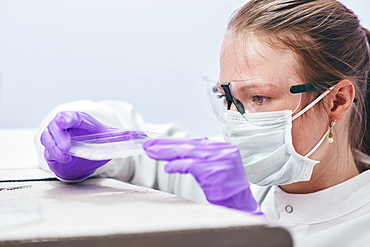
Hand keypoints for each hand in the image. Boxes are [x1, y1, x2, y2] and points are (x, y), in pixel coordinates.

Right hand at [40, 111, 146, 180]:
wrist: (84, 147)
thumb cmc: (95, 137)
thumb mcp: (110, 137)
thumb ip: (124, 136)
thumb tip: (143, 136)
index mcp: (79, 120)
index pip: (69, 116)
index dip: (66, 118)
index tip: (64, 121)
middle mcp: (64, 127)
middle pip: (54, 128)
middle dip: (58, 138)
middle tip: (66, 150)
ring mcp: (55, 138)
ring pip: (47, 139)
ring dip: (54, 148)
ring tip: (64, 157)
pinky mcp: (50, 149)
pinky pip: (46, 151)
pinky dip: (52, 156)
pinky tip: (60, 161)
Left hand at [143, 138, 262, 215]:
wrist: (241, 206)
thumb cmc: (227, 189)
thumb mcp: (215, 167)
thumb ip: (201, 157)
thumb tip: (177, 152)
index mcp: (223, 148)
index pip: (194, 142)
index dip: (174, 142)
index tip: (158, 143)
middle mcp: (223, 150)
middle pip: (189, 145)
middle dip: (166, 145)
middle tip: (149, 145)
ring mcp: (220, 160)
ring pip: (188, 152)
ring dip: (167, 153)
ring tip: (152, 152)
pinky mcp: (214, 171)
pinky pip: (191, 165)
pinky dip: (177, 166)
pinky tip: (168, 167)